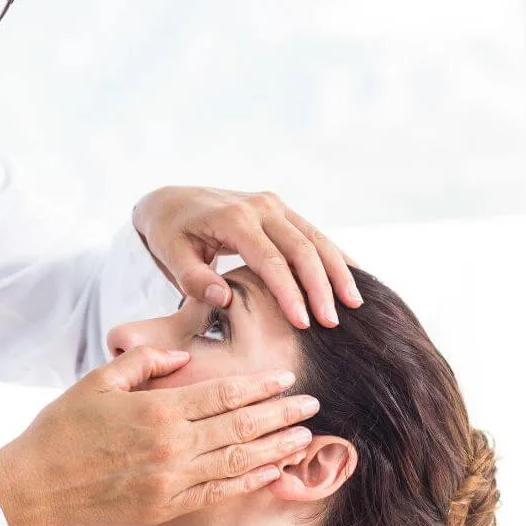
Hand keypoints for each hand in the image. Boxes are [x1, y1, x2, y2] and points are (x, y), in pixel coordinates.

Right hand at [0, 347, 320, 525]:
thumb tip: (181, 358)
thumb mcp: (98, 381)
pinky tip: (271, 472)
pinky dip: (249, 482)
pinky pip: (218, 494)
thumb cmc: (62, 428)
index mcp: (157, 410)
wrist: (37, 485)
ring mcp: (171, 480)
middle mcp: (172, 446)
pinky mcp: (166, 507)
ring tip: (303, 436)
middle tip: (312, 404)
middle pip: (239, 427)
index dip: (259, 385)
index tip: (286, 378)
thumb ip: (143, 364)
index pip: (222, 394)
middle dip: (280, 414)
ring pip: (237, 462)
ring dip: (274, 448)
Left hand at [132, 186, 361, 328]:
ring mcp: (273, 205)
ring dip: (337, 271)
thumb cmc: (170, 234)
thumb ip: (194, 280)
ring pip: (316, 238)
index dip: (290, 294)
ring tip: (355, 304)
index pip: (271, 261)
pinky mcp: (280, 209)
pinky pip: (314, 233)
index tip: (304, 325)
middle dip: (322, 287)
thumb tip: (225, 301)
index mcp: (234, 219)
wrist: (171, 200)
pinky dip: (335, 255)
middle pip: (303, 248)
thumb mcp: (171, 256)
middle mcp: (260, 207)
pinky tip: (354, 277)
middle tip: (333, 323)